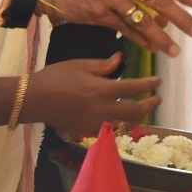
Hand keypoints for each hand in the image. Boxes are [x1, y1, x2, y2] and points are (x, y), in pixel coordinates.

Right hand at [26, 54, 159, 137]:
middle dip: (150, 105)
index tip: (157, 81)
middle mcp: (103, 110)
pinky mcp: (88, 131)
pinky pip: (110, 130)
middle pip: (136, 112)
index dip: (149, 84)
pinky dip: (119, 125)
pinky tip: (120, 119)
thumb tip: (120, 60)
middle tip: (157, 99)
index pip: (134, 88)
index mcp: (102, 90)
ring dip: (137, 118)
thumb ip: (103, 65)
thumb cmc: (55, 77)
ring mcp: (96, 123)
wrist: (34, 100)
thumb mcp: (80, 65)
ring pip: (125, 125)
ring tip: (141, 111)